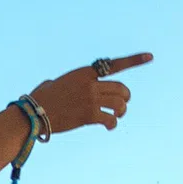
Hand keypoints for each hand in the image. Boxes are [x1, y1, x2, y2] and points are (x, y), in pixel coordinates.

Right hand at [28, 56, 150, 135]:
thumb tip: (56, 84)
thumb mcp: (53, 84)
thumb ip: (64, 82)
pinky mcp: (89, 115)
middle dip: (125, 97)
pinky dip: (112, 124)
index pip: (114, 65)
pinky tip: (109, 127)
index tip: (150, 56)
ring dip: (121, 111)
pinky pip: (110, 119)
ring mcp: (90, 99)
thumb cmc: (38, 100)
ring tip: (116, 116)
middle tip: (122, 105)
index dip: (134, 60)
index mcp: (83, 73)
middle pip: (121, 89)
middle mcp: (90, 84)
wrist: (31, 114)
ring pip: (119, 104)